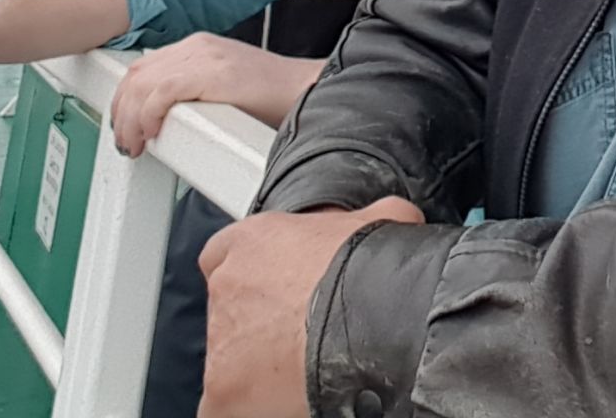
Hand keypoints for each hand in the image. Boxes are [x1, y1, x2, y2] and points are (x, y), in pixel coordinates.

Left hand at [109, 34, 321, 155]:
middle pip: (137, 74)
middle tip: (126, 142)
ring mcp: (206, 56)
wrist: (306, 90)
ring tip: (136, 145)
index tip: (124, 125)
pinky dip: (149, 114)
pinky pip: (163, 91)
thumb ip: (195, 89)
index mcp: (199, 46)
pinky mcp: (214, 73)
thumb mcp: (224, 84)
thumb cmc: (273, 96)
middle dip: (121, 112)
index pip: (143, 67)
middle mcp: (198, 45)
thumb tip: (163, 116)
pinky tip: (154, 132)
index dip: (125, 99)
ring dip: (130, 120)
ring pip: (143, 83)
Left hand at [197, 198, 424, 417]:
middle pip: (230, 304)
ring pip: (231, 354)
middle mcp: (229, 283)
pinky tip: (285, 400)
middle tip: (299, 328)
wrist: (372, 317)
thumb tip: (393, 216)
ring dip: (259, 360)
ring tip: (304, 363)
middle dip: (259, 318)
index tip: (275, 282)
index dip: (253, 269)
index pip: (226, 250)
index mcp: (255, 239)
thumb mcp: (380, 221)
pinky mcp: (224, 387)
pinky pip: (226, 403)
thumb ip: (369, 217)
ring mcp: (222, 336)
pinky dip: (251, 405)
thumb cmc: (370, 269)